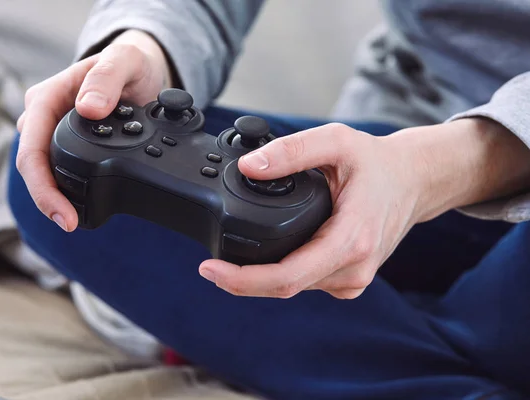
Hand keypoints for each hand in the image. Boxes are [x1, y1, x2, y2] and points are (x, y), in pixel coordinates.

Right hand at [16, 30, 172, 231]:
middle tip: (69, 223)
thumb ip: (106, 79)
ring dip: (56, 198)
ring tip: (74, 220)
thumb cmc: (128, 63)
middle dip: (48, 199)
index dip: (43, 184)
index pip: (32, 147)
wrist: (140, 71)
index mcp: (48, 98)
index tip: (62, 211)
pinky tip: (82, 208)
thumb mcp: (124, 62)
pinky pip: (61, 172)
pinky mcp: (69, 146)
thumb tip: (88, 109)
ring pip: (44, 173)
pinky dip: (69, 191)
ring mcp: (54, 134)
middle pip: (33, 167)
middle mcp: (44, 118)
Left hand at [198, 118, 529, 298]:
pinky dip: (281, 274)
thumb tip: (249, 167)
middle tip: (208, 265)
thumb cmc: (378, 163)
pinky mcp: (350, 279)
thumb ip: (291, 152)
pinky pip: (307, 283)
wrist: (414, 181)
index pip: (287, 277)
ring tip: (231, 257)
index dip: (242, 279)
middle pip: (284, 288)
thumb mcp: (336, 142)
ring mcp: (354, 278)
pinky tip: (265, 259)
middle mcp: (353, 268)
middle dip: (242, 281)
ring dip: (260, 278)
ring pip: (294, 288)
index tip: (210, 269)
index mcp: (350, 240)